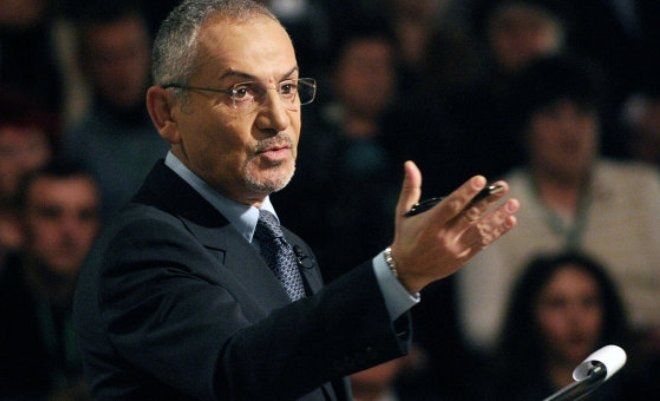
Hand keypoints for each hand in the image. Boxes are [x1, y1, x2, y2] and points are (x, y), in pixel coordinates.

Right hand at [389, 161, 518, 292]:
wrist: (408, 269)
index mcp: (430, 224)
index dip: (466, 192)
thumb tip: (409, 164)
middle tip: (503, 186)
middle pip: (470, 215)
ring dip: (499, 216)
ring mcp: (455, 248)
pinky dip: (498, 232)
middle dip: (488, 200)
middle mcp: (444, 236)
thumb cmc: (406, 236)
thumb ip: (410, 188)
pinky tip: (510, 220)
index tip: (481, 180)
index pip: (451, 206)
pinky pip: (483, 243)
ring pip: (481, 230)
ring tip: (514, 203)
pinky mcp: (463, 257)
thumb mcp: (402, 212)